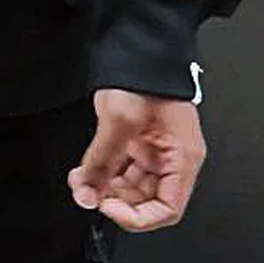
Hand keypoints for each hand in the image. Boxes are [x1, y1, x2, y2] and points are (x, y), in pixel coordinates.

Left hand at [68, 88, 206, 231]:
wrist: (137, 45)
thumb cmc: (145, 75)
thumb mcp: (120, 119)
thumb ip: (102, 162)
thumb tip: (87, 193)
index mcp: (182, 156)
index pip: (167, 208)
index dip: (138, 217)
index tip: (110, 208)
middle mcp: (171, 157)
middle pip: (146, 200)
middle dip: (114, 200)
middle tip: (88, 193)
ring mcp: (153, 149)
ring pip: (129, 186)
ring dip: (104, 188)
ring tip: (81, 181)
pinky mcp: (136, 141)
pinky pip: (120, 169)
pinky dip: (102, 173)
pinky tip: (84, 171)